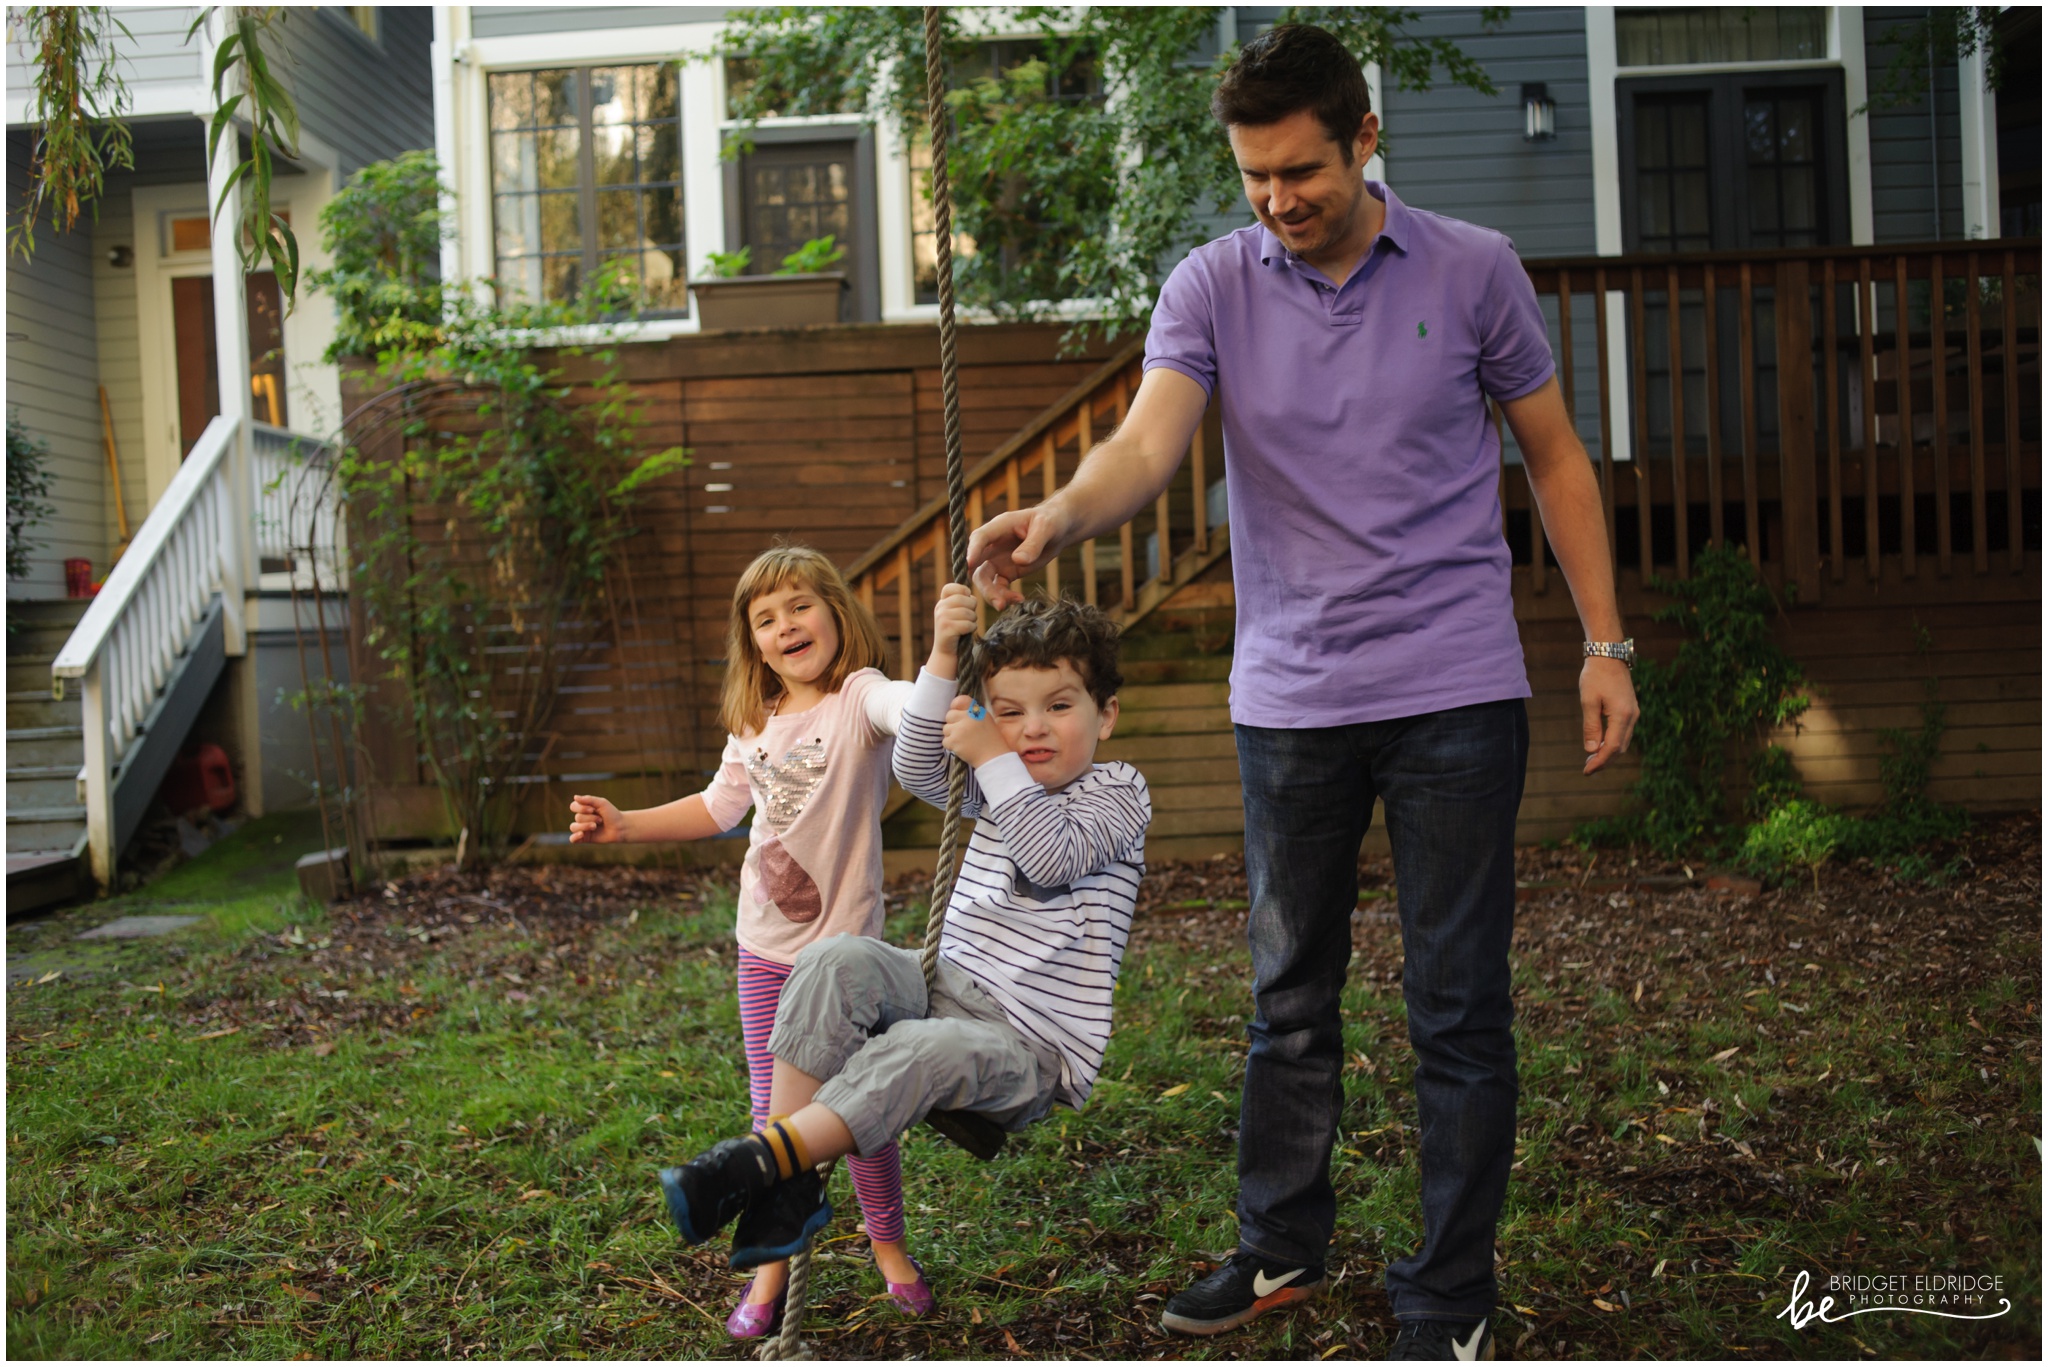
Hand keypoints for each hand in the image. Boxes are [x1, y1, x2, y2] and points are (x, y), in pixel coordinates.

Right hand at [569, 794, 625, 843]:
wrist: (621, 827)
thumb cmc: (612, 814)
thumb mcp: (602, 803)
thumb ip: (589, 799)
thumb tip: (575, 797)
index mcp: (584, 808)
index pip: (573, 806)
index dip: (581, 808)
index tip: (592, 809)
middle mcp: (582, 818)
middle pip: (578, 817)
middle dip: (590, 818)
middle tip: (601, 820)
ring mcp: (583, 828)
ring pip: (573, 827)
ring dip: (585, 826)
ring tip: (595, 826)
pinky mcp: (585, 838)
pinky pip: (573, 839)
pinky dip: (575, 837)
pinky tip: (582, 834)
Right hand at [928, 582, 977, 674]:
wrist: (946, 652)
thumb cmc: (956, 631)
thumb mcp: (956, 613)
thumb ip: (962, 602)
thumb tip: (972, 596)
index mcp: (942, 602)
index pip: (951, 587)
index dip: (963, 590)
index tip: (966, 598)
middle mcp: (940, 608)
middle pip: (965, 599)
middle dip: (973, 608)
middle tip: (970, 617)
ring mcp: (942, 618)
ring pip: (968, 613)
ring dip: (973, 620)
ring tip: (968, 625)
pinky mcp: (947, 629)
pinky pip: (967, 624)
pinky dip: (971, 628)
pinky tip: (967, 632)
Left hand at [941, 695, 1007, 767]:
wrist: (994, 757)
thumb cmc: (991, 740)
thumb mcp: (986, 720)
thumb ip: (972, 713)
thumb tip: (956, 708)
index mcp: (976, 711)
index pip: (960, 700)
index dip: (956, 707)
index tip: (958, 714)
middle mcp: (967, 717)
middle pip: (949, 715)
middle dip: (953, 724)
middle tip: (962, 732)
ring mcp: (959, 729)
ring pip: (945, 729)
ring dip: (952, 735)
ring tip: (964, 741)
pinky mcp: (954, 741)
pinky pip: (945, 741)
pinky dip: (951, 746)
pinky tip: (962, 748)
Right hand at [968, 505, 1071, 608]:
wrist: (1058, 531)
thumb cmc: (1050, 521)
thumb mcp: (1045, 528)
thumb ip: (1033, 544)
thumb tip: (1018, 560)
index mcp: (1000, 527)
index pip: (980, 537)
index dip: (973, 550)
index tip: (970, 564)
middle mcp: (993, 545)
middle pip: (977, 564)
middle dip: (983, 584)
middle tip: (996, 600)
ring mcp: (998, 560)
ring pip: (985, 579)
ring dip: (992, 594)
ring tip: (1005, 606)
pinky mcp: (1007, 572)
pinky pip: (1000, 587)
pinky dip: (1006, 596)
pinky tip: (1019, 600)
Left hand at [1580, 658, 1639, 774]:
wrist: (1609, 655)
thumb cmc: (1596, 676)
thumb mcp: (1588, 700)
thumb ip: (1591, 726)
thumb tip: (1591, 750)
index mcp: (1622, 715)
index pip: (1612, 747)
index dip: (1600, 761)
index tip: (1586, 771)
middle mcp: (1632, 717)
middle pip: (1620, 748)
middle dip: (1604, 761)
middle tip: (1586, 769)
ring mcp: (1633, 713)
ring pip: (1623, 742)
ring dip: (1608, 753)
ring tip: (1591, 760)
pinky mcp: (1630, 710)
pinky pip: (1624, 733)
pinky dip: (1613, 743)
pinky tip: (1600, 745)